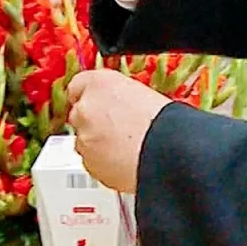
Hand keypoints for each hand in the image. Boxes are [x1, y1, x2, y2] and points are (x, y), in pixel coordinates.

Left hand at [67, 69, 171, 192]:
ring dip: (98, 142)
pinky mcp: (88, 163)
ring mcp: (84, 136)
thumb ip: (118, 97)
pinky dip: (102, 161)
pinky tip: (123, 160)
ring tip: (125, 146)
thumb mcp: (143, 95)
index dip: (89, 96)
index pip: (78, 85)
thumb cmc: (164, 123)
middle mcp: (86, 107)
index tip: (96, 103)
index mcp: (100, 83)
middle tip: (117, 128)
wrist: (168, 154)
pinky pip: (91, 160)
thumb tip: (116, 106)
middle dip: (93, 121)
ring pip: (84, 139)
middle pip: (79, 113)